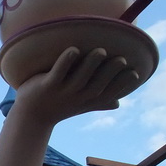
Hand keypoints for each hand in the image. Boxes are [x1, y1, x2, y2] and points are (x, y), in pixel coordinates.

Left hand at [13, 47, 138, 125]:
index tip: (136, 73)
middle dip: (110, 73)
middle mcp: (76, 98)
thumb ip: (97, 102)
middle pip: (96, 86)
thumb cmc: (58, 107)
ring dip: (90, 65)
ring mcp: (61, 92)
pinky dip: (64, 62)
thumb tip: (118, 104)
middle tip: (122, 59)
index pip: (108, 94)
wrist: (30, 116)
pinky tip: (72, 49)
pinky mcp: (46, 86)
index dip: (122, 85)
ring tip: (100, 50)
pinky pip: (56, 73)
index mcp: (86, 101)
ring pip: (78, 79)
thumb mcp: (79, 106)